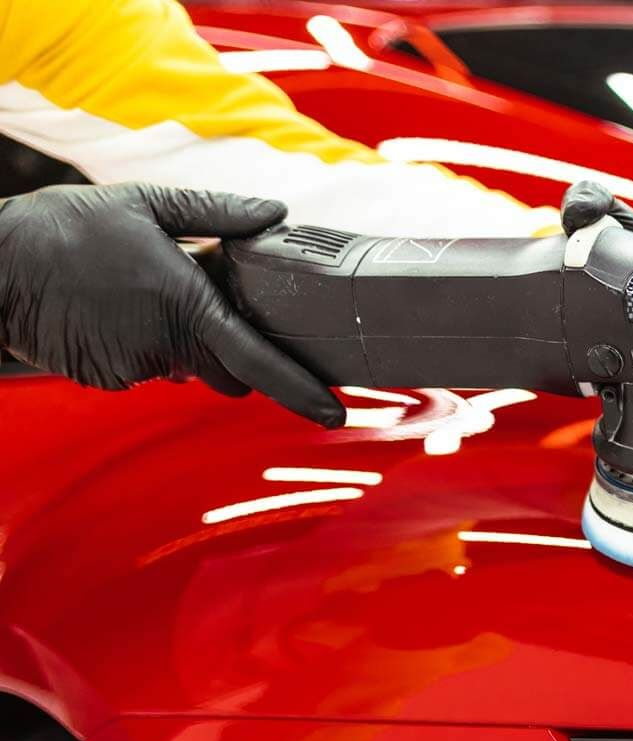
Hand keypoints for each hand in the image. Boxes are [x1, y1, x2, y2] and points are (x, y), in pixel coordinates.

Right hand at [0, 183, 344, 425]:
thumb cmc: (65, 228)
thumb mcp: (144, 205)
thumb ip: (217, 213)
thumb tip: (274, 213)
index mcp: (185, 305)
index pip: (259, 360)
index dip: (300, 390)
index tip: (334, 412)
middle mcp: (166, 346)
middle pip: (230, 373)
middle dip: (233, 354)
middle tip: (206, 306)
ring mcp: (136, 368)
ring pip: (185, 368)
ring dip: (181, 342)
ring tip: (139, 293)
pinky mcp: (109, 378)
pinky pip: (146, 368)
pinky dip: (142, 345)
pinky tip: (112, 309)